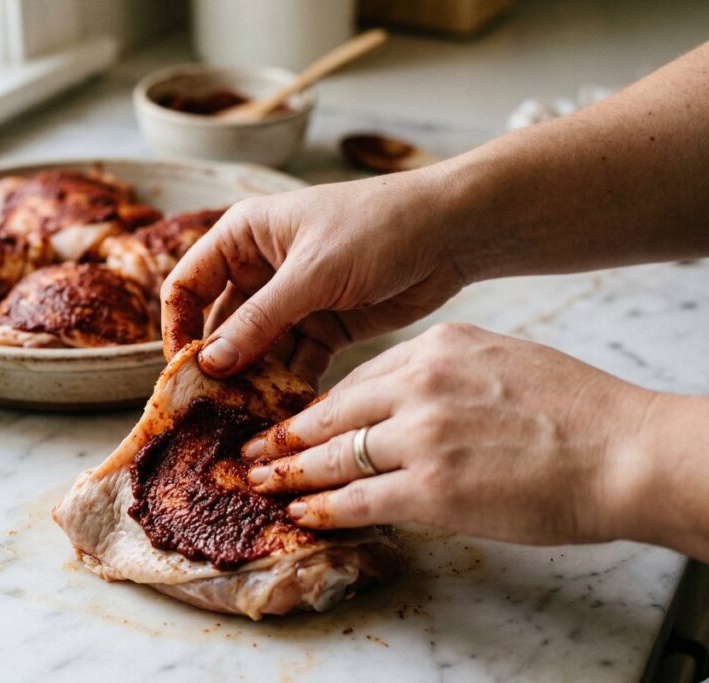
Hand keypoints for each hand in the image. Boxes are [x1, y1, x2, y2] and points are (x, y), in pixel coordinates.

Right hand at [161, 171, 466, 382]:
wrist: (452, 232)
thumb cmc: (377, 228)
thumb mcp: (312, 273)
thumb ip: (259, 320)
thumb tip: (210, 364)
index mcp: (244, 238)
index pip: (188, 285)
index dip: (178, 327)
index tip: (183, 372)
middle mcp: (261, 270)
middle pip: (221, 326)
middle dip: (220, 366)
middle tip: (214, 410)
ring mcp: (293, 301)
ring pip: (257, 351)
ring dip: (255, 382)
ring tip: (250, 419)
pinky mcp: (324, 327)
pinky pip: (294, 363)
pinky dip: (290, 386)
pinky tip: (288, 412)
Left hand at [241, 323, 654, 545]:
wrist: (622, 450)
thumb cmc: (574, 408)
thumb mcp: (500, 358)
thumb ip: (444, 372)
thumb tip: (402, 395)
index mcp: (436, 348)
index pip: (358, 381)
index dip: (318, 408)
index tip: (293, 422)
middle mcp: (419, 385)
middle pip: (331, 414)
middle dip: (283, 437)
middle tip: (251, 451)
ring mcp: (422, 437)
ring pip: (333, 456)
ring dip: (291, 474)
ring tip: (262, 484)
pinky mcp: (432, 489)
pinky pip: (358, 498)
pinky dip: (324, 509)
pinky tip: (302, 514)